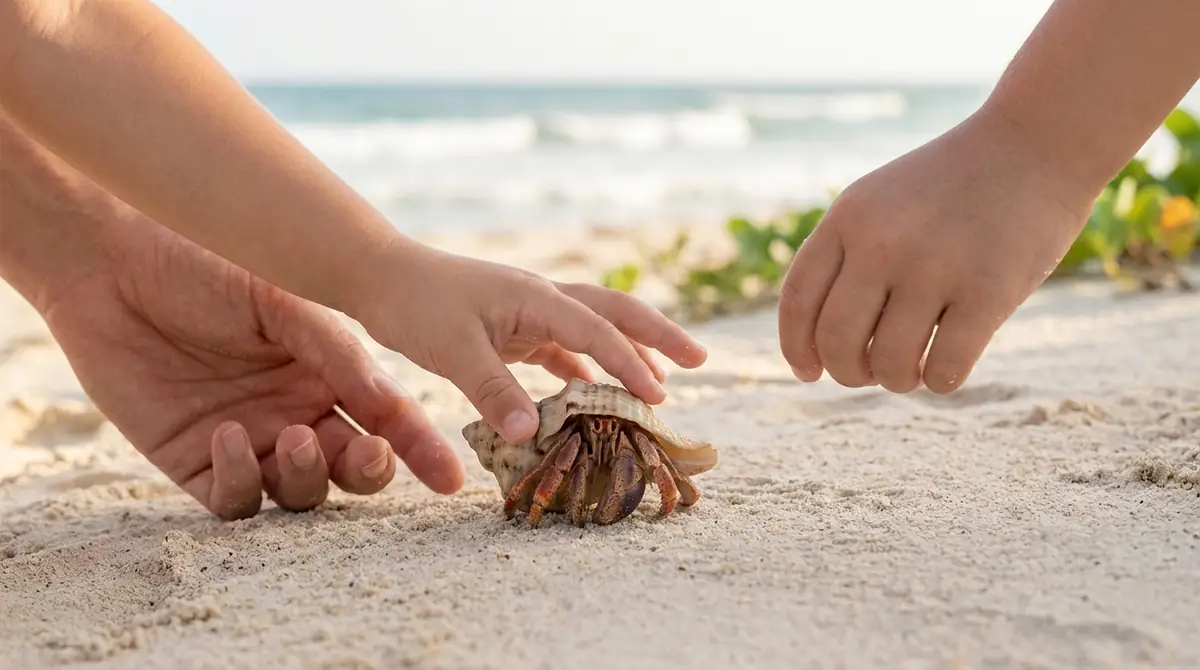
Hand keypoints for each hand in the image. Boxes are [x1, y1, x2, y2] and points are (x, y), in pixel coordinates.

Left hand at [37, 217, 465, 520]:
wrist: (111, 260)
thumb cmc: (206, 267)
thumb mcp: (284, 302)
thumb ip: (336, 353)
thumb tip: (391, 404)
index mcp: (329, 374)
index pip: (387, 422)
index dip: (422, 451)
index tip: (450, 478)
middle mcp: (296, 413)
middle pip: (350, 469)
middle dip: (370, 471)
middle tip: (369, 453)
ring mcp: (249, 441)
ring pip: (298, 494)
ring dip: (310, 476)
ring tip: (295, 439)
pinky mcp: (193, 461)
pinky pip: (233, 499)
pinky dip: (242, 481)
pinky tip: (231, 436)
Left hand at [351, 244, 707, 444]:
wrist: (378, 274)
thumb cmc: (414, 304)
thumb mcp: (454, 351)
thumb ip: (495, 392)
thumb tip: (534, 434)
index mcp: (536, 297)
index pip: (597, 331)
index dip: (629, 364)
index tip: (658, 396)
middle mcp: (542, 298)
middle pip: (615, 312)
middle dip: (658, 335)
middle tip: (698, 358)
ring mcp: (528, 310)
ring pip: (592, 328)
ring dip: (625, 352)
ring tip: (657, 384)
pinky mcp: (511, 325)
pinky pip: (560, 347)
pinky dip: (583, 368)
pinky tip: (590, 394)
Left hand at [778, 109, 1095, 393]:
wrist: (1034, 144)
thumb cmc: (949, 187)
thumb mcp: (878, 202)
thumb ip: (843, 259)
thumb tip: (814, 352)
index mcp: (848, 218)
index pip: (798, 300)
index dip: (796, 347)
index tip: (809, 372)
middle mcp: (883, 242)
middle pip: (837, 342)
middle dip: (848, 373)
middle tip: (868, 372)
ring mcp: (935, 266)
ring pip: (889, 365)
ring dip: (896, 381)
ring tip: (911, 370)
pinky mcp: (989, 291)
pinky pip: (945, 370)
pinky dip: (939, 382)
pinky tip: (945, 368)